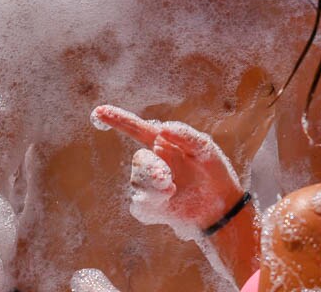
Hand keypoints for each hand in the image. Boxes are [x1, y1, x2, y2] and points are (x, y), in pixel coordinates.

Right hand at [92, 105, 244, 231]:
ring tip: (172, 190)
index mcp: (162, 144)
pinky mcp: (152, 208)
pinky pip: (139, 206)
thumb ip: (186, 136)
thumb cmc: (214, 173)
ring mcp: (150, 186)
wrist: (222, 208)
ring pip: (137, 184)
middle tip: (165, 177)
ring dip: (153, 186)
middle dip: (149, 168)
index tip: (98, 112)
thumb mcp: (206, 150)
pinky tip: (167, 200)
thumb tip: (160, 129)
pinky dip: (151, 203)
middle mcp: (153, 163)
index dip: (117, 119)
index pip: (136, 129)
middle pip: (139, 160)